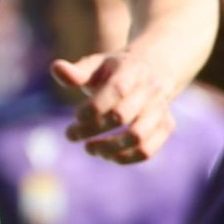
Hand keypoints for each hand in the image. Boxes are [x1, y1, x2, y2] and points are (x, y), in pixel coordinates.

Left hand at [54, 51, 177, 164]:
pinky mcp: (166, 126)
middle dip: (92, 129)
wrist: (153, 70)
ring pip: (137, 136)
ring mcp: (161, 109)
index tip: (75, 117)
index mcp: (132, 70)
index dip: (93, 107)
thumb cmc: (114, 71)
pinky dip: (125, 158)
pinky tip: (107, 155)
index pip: (116, 90)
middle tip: (71, 135)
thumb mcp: (96, 65)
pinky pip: (147, 150)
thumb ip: (76, 72)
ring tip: (89, 148)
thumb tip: (56, 68)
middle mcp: (150, 90)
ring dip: (109, 148)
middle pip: (123, 116)